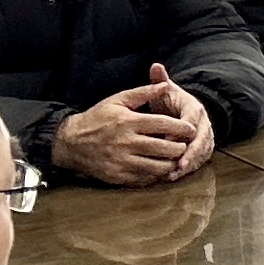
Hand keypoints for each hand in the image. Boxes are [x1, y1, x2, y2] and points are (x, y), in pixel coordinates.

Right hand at [53, 72, 199, 186]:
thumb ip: (143, 92)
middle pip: (165, 148)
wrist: (71, 143)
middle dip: (180, 147)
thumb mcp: (117, 100)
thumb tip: (165, 85)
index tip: (191, 128)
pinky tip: (159, 167)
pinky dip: (156, 174)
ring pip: (158, 167)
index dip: (182, 127)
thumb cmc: (97, 118)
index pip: (164, 124)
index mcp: (128, 122)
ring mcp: (122, 161)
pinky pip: (145, 179)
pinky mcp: (118, 176)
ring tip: (175, 157)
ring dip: (171, 163)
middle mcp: (126, 143)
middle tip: (186, 145)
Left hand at [144, 69, 218, 176]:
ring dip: (190, 165)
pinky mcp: (203, 148)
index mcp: (194, 109)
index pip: (192, 120)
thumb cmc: (171, 101)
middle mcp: (203, 124)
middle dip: (191, 154)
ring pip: (202, 153)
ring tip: (174, 174)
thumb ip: (160, 80)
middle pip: (202, 140)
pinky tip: (174, 176)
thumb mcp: (165, 90)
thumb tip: (155, 65)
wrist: (184, 110)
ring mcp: (205, 137)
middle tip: (179, 165)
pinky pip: (199, 160)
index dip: (183, 131)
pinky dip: (188, 169)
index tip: (171, 139)